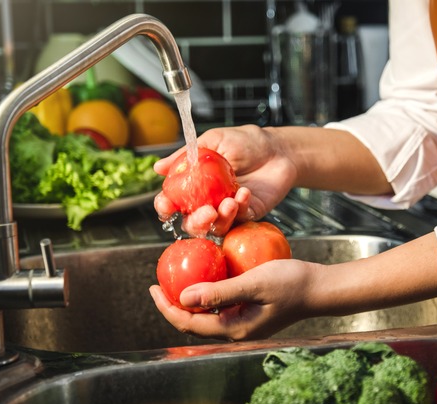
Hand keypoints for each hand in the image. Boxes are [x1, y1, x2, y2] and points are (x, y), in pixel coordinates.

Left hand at [149, 258, 316, 340]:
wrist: (321, 287)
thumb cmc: (292, 283)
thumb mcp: (254, 283)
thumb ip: (219, 292)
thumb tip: (183, 298)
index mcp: (234, 329)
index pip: (188, 323)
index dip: (166, 307)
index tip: (152, 287)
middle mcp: (236, 330)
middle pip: (194, 322)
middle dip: (173, 304)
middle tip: (158, 282)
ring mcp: (244, 322)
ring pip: (206, 314)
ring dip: (190, 298)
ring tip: (176, 277)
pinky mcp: (251, 312)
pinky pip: (221, 304)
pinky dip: (208, 291)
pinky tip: (206, 273)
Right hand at [153, 125, 296, 235]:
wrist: (279, 148)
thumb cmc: (246, 142)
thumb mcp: (214, 141)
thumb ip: (186, 155)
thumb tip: (157, 167)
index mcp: (195, 185)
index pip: (173, 202)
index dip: (165, 206)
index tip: (166, 204)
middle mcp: (208, 202)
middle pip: (192, 224)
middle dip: (195, 222)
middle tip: (205, 211)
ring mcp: (228, 211)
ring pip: (215, 228)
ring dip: (220, 219)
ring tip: (228, 202)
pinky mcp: (248, 215)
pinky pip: (240, 220)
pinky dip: (240, 208)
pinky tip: (244, 192)